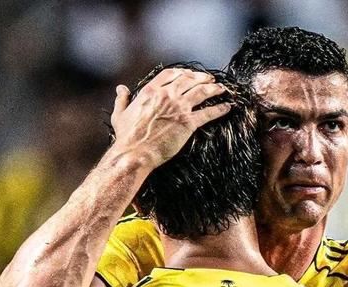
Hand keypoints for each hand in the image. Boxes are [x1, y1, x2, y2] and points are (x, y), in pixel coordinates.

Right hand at [109, 68, 229, 168]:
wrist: (135, 153)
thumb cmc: (126, 137)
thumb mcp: (120, 114)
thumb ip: (122, 99)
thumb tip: (121, 88)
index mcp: (151, 91)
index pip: (170, 74)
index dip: (182, 72)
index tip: (189, 74)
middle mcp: (166, 95)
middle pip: (188, 80)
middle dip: (201, 77)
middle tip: (210, 79)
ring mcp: (178, 108)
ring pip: (201, 92)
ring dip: (214, 88)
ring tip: (222, 88)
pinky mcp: (188, 123)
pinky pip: (208, 113)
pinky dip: (219, 109)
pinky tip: (227, 107)